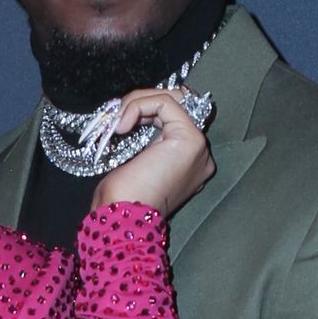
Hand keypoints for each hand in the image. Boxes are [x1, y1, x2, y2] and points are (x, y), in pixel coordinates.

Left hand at [92, 86, 214, 217]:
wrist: (123, 218)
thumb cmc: (122, 200)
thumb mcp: (134, 163)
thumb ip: (144, 141)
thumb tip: (132, 117)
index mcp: (188, 163)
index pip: (174, 119)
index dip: (146, 111)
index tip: (120, 122)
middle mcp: (199, 155)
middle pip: (177, 105)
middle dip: (143, 103)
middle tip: (118, 118)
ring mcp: (198, 147)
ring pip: (172, 100)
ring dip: (138, 102)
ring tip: (117, 122)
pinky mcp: (189, 139)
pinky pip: (165, 103)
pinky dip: (139, 105)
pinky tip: (122, 125)